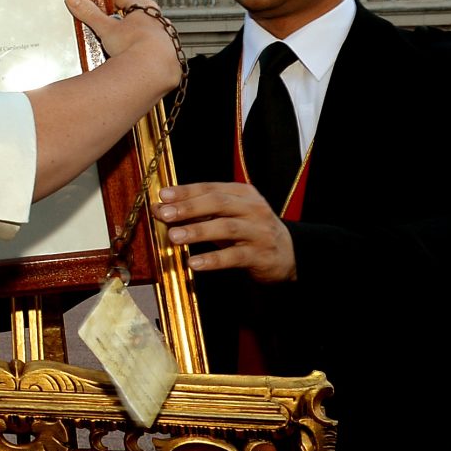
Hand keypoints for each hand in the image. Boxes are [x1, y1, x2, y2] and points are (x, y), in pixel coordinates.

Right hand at [65, 0, 181, 93]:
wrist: (155, 69)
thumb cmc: (136, 46)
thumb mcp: (106, 28)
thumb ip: (89, 13)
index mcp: (143, 8)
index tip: (106, 2)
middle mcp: (158, 21)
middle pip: (140, 14)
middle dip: (127, 19)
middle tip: (116, 24)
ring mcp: (167, 38)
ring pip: (151, 33)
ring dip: (140, 37)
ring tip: (127, 45)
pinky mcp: (170, 56)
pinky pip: (158, 51)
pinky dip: (148, 54)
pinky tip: (140, 61)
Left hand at [157, 181, 295, 281]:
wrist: (289, 254)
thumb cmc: (250, 231)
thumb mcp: (228, 216)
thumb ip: (199, 212)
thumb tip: (161, 208)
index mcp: (243, 193)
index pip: (210, 188)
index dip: (186, 191)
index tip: (162, 196)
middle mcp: (253, 208)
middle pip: (218, 203)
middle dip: (189, 208)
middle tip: (164, 214)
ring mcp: (258, 232)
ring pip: (226, 228)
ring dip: (198, 231)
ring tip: (174, 236)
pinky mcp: (260, 255)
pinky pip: (234, 256)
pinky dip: (213, 259)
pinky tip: (194, 263)